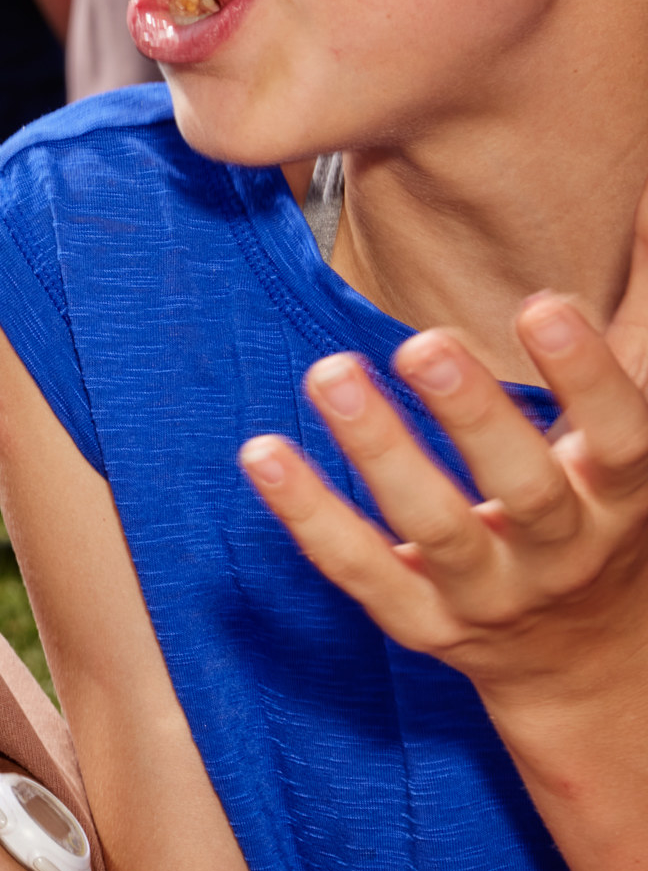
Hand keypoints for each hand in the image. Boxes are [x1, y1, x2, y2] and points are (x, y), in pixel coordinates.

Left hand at [242, 291, 647, 719]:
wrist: (589, 661)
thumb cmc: (600, 508)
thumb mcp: (629, 438)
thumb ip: (632, 331)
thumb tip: (642, 208)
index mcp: (624, 494)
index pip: (623, 435)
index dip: (588, 374)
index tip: (542, 304)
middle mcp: (565, 550)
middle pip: (524, 488)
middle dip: (473, 414)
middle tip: (420, 342)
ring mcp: (492, 594)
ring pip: (434, 529)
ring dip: (380, 451)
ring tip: (328, 373)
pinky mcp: (422, 622)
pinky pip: (360, 569)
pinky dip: (308, 513)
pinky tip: (261, 452)